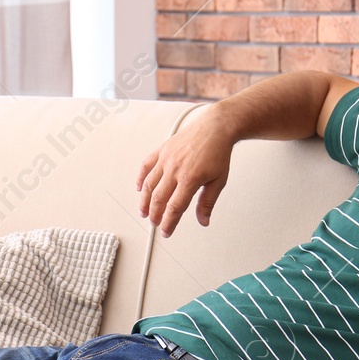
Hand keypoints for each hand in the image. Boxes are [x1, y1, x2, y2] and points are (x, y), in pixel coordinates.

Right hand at [135, 112, 233, 236]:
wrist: (214, 128)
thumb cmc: (218, 152)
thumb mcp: (219, 181)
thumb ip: (208, 202)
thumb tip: (203, 220)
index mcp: (190, 178)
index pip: (175, 207)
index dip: (169, 223)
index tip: (167, 231)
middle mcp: (175, 169)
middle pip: (158, 199)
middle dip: (155, 215)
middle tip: (155, 223)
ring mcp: (166, 159)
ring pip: (148, 185)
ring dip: (144, 201)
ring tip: (144, 211)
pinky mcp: (161, 150)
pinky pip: (146, 166)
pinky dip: (140, 179)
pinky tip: (139, 188)